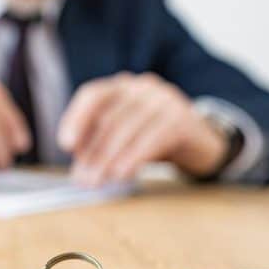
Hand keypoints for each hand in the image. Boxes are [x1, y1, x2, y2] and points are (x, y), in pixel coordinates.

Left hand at [57, 72, 228, 185]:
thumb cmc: (154, 139)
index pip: (92, 95)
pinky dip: (133, 158)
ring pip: (127, 129)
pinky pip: (151, 139)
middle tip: (82, 178)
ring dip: (108, 159)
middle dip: (92, 151)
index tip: (66, 145)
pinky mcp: (181, 118)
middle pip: (108, 118)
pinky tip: (122, 175)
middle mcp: (142, 87)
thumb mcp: (125, 135)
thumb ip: (101, 142)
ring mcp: (164, 99)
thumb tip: (78, 164)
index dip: (76, 118)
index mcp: (122, 86)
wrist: (202, 142)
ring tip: (97, 181)